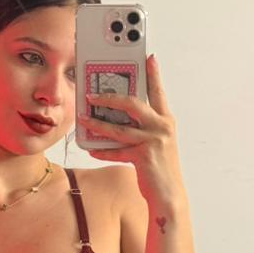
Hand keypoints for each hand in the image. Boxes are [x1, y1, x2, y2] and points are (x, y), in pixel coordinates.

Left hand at [78, 54, 184, 203]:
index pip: (158, 92)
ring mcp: (154, 141)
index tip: (149, 57)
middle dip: (110, 97)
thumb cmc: (159, 168)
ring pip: (119, 127)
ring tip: (83, 118)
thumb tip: (114, 120)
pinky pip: (117, 150)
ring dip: (98, 123)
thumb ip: (141, 129)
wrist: (170, 196)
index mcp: (166, 121)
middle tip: (92, 94)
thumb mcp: (155, 143)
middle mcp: (162, 127)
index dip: (154, 73)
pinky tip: (92, 150)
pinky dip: (103, 150)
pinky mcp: (144, 156)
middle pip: (134, 103)